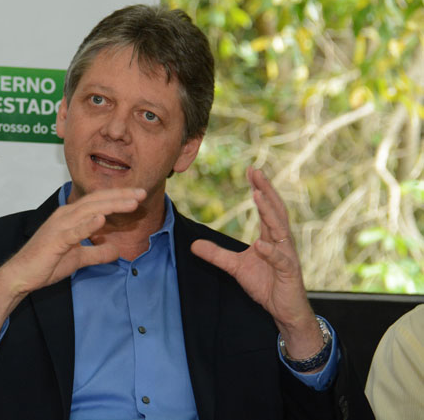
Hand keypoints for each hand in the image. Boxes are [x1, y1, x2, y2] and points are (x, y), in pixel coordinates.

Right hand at [3, 187, 146, 293]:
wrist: (20, 275)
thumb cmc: (45, 264)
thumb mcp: (79, 258)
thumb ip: (98, 252)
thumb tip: (116, 251)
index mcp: (71, 216)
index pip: (98, 202)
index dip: (119, 197)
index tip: (139, 195)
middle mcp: (65, 215)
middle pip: (97, 201)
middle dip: (121, 195)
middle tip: (142, 192)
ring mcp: (59, 226)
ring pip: (89, 211)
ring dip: (112, 205)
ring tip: (132, 202)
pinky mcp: (55, 240)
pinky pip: (73, 231)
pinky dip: (88, 225)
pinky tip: (102, 219)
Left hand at [191, 167, 322, 359]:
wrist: (284, 310)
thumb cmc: (266, 284)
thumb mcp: (235, 267)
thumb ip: (216, 255)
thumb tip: (193, 245)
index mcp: (271, 236)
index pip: (266, 207)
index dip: (259, 188)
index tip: (250, 170)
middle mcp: (281, 241)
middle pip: (275, 210)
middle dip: (266, 190)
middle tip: (256, 171)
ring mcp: (287, 256)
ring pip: (280, 229)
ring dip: (269, 212)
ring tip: (258, 195)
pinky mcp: (289, 273)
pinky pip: (280, 260)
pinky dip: (271, 251)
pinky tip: (261, 243)